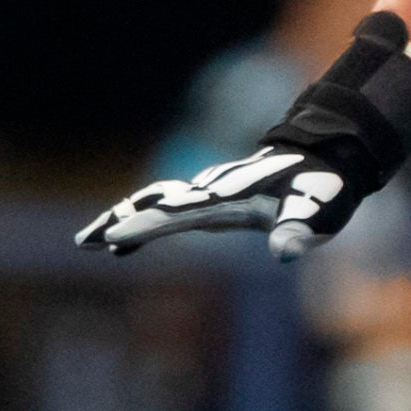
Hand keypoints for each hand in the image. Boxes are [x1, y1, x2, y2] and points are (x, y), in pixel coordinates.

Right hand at [76, 143, 365, 261]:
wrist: (326, 158)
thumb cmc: (322, 189)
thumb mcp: (317, 213)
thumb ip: (298, 231)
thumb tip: (284, 252)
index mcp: (228, 195)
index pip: (179, 211)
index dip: (147, 224)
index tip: (114, 236)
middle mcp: (211, 191)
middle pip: (154, 203)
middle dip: (119, 220)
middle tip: (83, 241)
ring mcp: (209, 193)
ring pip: (155, 203)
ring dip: (123, 219)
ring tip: (90, 242)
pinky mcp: (213, 201)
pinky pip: (169, 211)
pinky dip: (144, 224)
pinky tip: (124, 246)